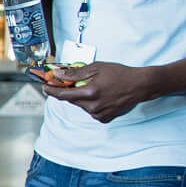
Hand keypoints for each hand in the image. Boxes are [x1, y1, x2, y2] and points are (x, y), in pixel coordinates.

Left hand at [40, 61, 154, 123]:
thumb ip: (76, 72)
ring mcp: (99, 114)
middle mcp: (93, 106)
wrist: (141, 85)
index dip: (51, 91)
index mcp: (90, 93)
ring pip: (81, 106)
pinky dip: (91, 103)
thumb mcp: (97, 67)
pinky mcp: (104, 119)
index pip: (63, 95)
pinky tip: (101, 96)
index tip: (44, 87)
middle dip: (69, 92)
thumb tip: (59, 75)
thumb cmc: (121, 74)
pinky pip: (91, 111)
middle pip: (71, 100)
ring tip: (94, 87)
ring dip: (82, 97)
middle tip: (70, 83)